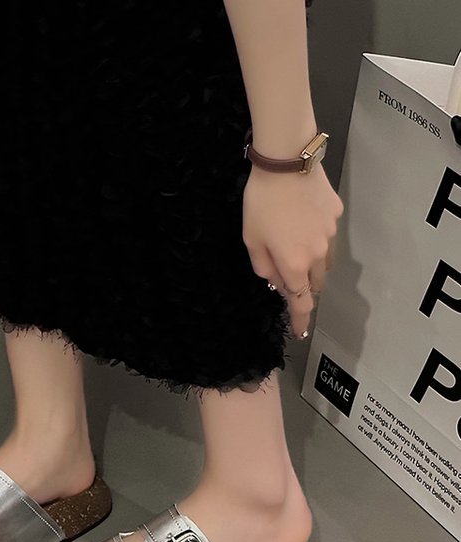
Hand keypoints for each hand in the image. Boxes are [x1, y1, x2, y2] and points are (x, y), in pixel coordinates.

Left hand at [241, 161, 343, 338]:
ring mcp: (330, 234)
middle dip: (303, 287)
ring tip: (294, 249)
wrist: (286, 163)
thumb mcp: (251, 241)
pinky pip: (327, 236)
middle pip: (315, 284)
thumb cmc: (262, 203)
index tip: (301, 332)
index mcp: (294, 265)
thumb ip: (264, 267)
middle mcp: (317, 254)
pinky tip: (301, 220)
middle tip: (287, 278)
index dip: (301, 320)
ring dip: (311, 266)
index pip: (302, 303)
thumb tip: (277, 281)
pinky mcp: (336, 214)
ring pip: (324, 262)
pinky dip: (316, 238)